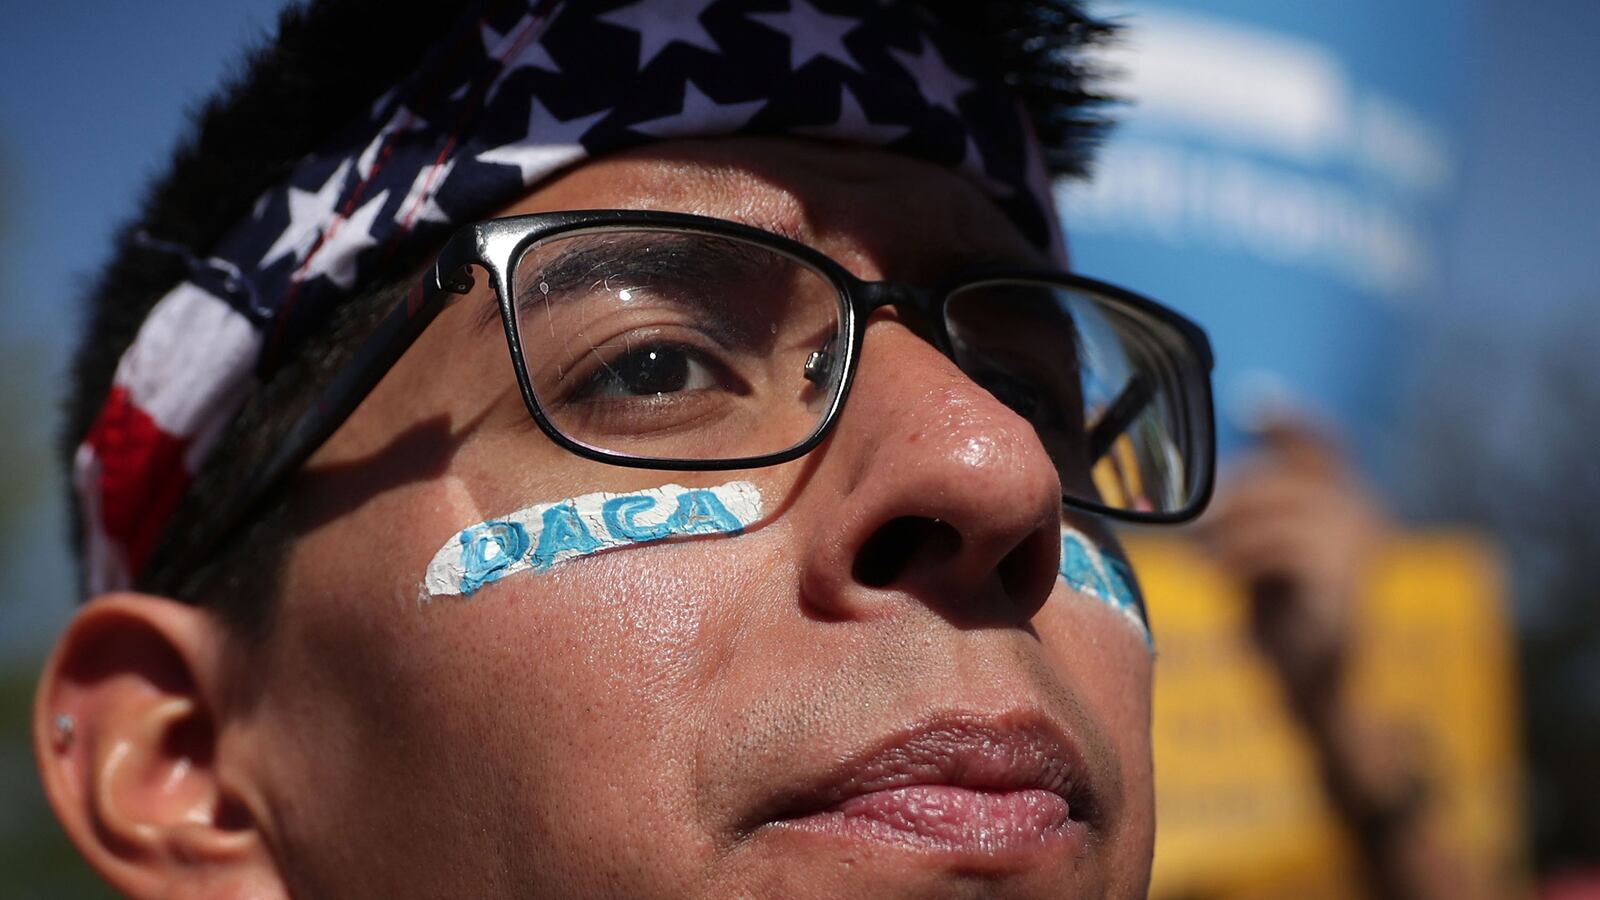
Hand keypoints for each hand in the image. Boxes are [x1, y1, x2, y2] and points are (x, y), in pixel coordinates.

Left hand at [1193, 419, 1390, 712]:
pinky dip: (1239, 559)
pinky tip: (1223, 577)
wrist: (1310, 682)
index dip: (1288, 421)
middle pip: (1276, 478)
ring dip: (1225, 534)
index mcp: (1349, 499)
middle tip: (1189, 531)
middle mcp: (1365, 512)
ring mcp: (1360, 544)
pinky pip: (1278, 549)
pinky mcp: (1345, 580)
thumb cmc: (1280, 612)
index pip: (1320, 443)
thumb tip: (1203, 486)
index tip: (1249, 402)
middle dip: (1224, 501)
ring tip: (1203, 560)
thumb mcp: (1262, 549)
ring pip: (1271, 512)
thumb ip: (1251, 510)